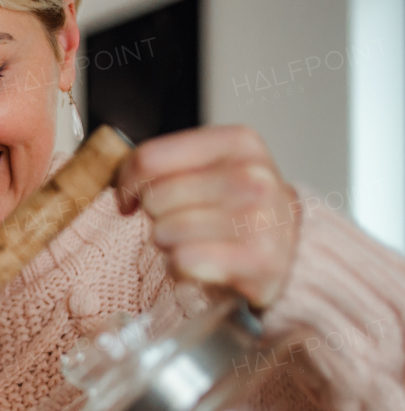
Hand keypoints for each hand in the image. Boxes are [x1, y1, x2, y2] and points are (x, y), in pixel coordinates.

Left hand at [115, 125, 299, 308]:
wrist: (293, 248)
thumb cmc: (241, 207)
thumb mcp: (214, 167)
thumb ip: (167, 163)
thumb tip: (119, 179)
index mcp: (238, 142)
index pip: (150, 157)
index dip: (128, 182)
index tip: (130, 197)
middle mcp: (251, 176)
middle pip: (154, 198)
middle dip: (156, 216)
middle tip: (180, 222)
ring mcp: (257, 218)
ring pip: (164, 231)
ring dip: (167, 244)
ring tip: (194, 242)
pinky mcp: (256, 259)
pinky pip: (182, 261)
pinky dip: (180, 268)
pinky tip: (200, 262)